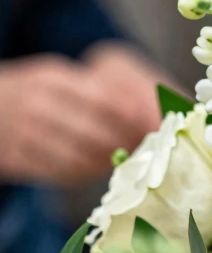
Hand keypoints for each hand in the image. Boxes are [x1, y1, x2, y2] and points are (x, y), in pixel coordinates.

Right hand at [0, 44, 163, 186]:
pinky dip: (80, 175)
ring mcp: (22, 131)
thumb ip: (101, 95)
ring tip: (116, 164)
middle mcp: (37, 102)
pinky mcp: (14, 157)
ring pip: (79, 157)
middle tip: (141, 154)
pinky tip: (89, 170)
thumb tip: (152, 118)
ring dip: (105, 164)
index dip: (136, 120)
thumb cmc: (35, 97)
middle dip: (125, 147)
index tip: (155, 132)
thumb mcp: (61, 82)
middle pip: (97, 132)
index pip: (107, 100)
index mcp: (54, 78)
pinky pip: (58, 173)